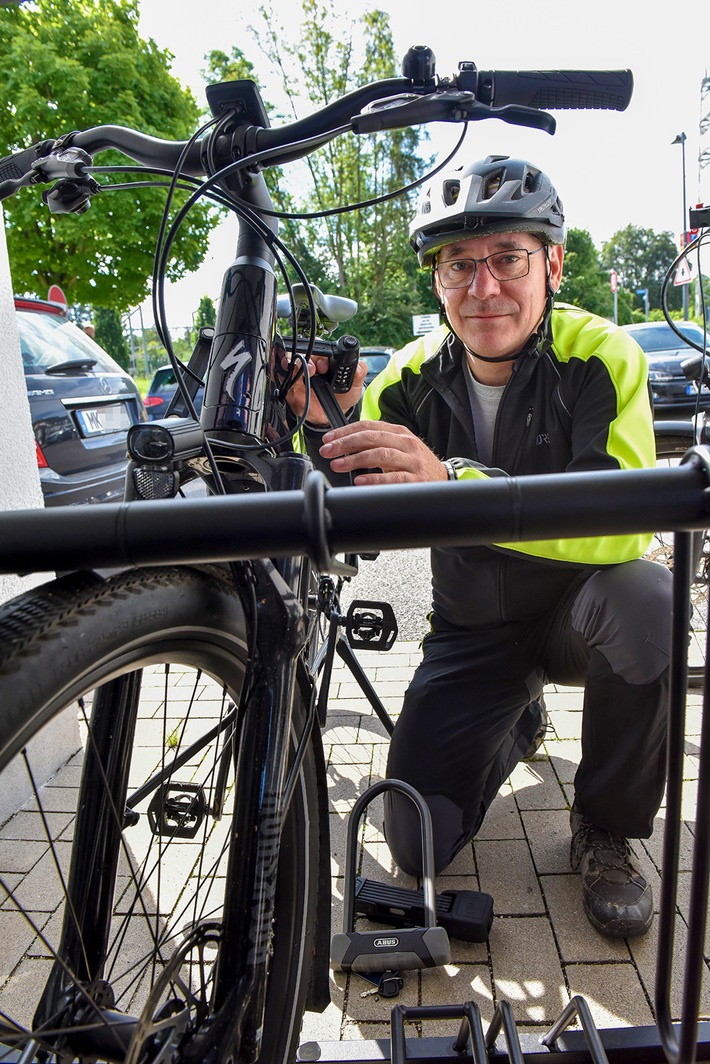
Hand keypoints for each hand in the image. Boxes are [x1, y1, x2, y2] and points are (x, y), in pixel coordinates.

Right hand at [281, 352, 366, 425]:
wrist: (332, 417)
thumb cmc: (342, 396)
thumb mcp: (355, 385)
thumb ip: (359, 373)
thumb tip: (359, 367)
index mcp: (326, 360)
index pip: (320, 347)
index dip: (322, 353)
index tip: (327, 366)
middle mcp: (311, 364)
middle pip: (303, 351)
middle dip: (308, 358)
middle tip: (315, 369)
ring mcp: (300, 375)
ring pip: (290, 360)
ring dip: (295, 363)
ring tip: (306, 372)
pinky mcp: (291, 387)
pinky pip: (283, 378)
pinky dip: (284, 375)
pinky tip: (291, 379)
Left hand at [319, 420, 448, 484]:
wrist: (443, 480)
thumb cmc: (415, 464)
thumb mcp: (398, 448)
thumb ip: (376, 443)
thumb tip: (345, 446)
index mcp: (398, 432)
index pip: (368, 426)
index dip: (345, 431)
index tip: (328, 439)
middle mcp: (405, 443)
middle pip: (371, 438)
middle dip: (345, 444)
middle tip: (328, 451)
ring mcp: (412, 461)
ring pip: (381, 455)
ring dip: (355, 459)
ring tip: (338, 465)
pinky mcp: (416, 479)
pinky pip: (393, 478)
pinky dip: (375, 479)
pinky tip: (360, 480)